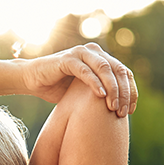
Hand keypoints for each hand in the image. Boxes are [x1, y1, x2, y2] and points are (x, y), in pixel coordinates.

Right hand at [21, 43, 137, 116]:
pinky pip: (86, 70)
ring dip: (112, 88)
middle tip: (123, 112)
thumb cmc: (57, 88)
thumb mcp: (83, 93)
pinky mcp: (67, 59)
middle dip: (124, 92)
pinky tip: (100, 96)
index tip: (130, 111)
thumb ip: (101, 93)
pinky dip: (95, 83)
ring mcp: (81, 53)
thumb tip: (120, 110)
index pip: (124, 73)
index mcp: (102, 59)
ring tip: (113, 107)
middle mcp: (94, 52)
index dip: (131, 92)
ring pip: (105, 68)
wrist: (32, 80)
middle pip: (118, 70)